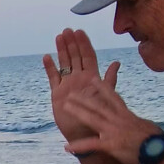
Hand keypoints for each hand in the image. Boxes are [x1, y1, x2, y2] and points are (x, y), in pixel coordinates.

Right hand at [43, 28, 120, 142]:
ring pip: (64, 63)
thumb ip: (109, 79)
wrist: (86, 133)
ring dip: (61, 51)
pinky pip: (53, 77)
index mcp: (91, 77)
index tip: (80, 32)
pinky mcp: (57, 93)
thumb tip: (116, 63)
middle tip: (67, 30)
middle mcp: (79, 78)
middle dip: (71, 43)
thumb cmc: (99, 116)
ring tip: (58, 37)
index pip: (87, 56)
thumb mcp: (106, 95)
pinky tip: (47, 57)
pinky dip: (50, 67)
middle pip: (75, 56)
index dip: (84, 44)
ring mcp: (68, 84)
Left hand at [61, 78, 160, 163]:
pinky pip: (91, 145)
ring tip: (64, 106)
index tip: (94, 79)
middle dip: (84, 98)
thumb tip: (136, 122)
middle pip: (99, 105)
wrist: (159, 151)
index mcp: (127, 115)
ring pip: (92, 118)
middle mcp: (119, 120)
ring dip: (78, 112)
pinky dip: (78, 146)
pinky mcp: (111, 144)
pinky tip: (66, 147)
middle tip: (71, 92)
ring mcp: (113, 131)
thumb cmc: (156, 141)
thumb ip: (135, 123)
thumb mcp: (145, 126)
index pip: (113, 98)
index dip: (103, 88)